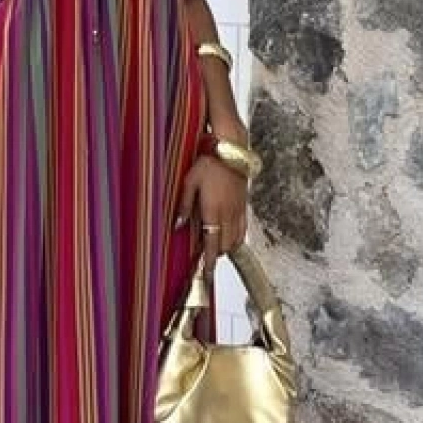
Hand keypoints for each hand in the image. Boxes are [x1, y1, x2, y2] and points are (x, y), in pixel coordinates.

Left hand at [175, 158, 248, 275]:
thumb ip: (184, 205)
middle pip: (226, 244)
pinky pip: (243, 228)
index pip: (212, 242)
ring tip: (217, 249)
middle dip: (217, 255)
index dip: (210, 260)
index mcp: (213, 210)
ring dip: (227, 247)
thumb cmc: (209, 163)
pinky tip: (231, 237)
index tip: (207, 271)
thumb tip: (178, 225)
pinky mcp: (244, 205)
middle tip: (207, 260)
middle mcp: (228, 213)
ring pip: (236, 238)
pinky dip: (237, 237)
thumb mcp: (189, 182)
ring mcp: (238, 210)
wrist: (230, 150)